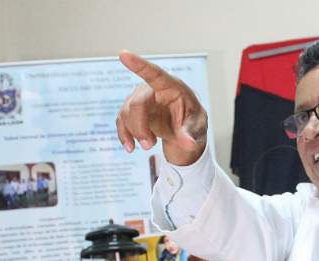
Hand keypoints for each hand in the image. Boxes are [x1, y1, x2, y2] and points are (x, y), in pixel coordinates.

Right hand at [116, 50, 207, 164]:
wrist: (185, 133)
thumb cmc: (193, 124)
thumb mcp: (197, 129)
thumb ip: (190, 135)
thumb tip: (188, 144)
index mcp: (173, 87)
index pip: (155, 74)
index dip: (139, 65)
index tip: (123, 54)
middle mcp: (153, 90)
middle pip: (137, 103)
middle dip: (140, 126)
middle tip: (149, 146)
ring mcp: (141, 100)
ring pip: (126, 113)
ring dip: (135, 133)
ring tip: (149, 146)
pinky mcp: (133, 112)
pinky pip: (121, 121)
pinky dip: (124, 135)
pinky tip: (130, 147)